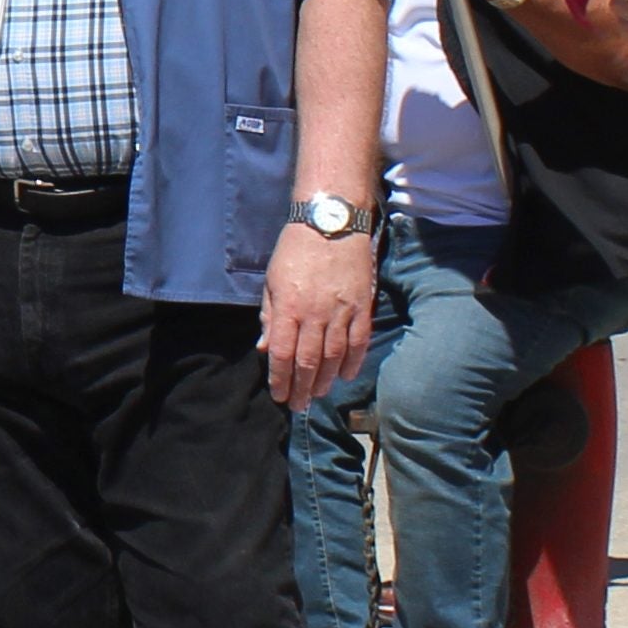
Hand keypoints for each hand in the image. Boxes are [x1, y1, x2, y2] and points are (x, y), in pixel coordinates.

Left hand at [260, 224, 376, 407]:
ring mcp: (341, 311)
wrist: (330, 222)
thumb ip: (270, 316)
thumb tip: (266, 348)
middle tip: (298, 406)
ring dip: (325, 380)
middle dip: (301, 387)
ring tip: (317, 395)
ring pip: (334, 356)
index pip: (283, 353)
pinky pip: (359, 341)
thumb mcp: (272, 280)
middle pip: (308, 361)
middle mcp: (315, 313)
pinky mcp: (362, 306)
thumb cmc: (295, 250)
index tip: (279, 395)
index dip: (280, 379)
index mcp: (289, 307)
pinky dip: (353, 362)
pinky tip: (346, 376)